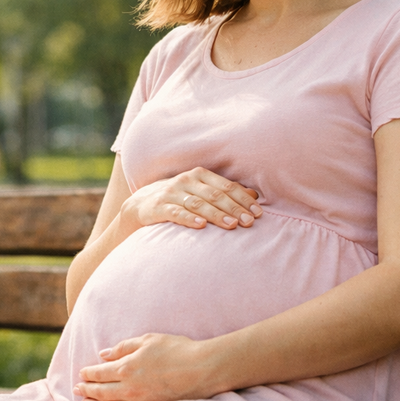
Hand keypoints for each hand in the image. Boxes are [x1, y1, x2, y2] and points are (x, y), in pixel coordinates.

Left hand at [75, 333, 220, 400]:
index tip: (81, 373)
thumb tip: (104, 354)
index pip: (100, 372)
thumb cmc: (176, 349)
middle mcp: (129, 386)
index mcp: (127, 366)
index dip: (88, 373)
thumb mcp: (148, 340)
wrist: (201, 369)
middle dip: (86, 390)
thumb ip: (124, 347)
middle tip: (76, 390)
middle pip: (101, 390)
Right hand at [121, 167, 261, 231]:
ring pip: (198, 203)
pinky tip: (201, 226)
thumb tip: (254, 195)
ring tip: (231, 225)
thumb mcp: (201, 191)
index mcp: (199, 174)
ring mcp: (171, 193)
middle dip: (234, 209)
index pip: (227, 187)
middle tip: (249, 222)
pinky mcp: (158, 207)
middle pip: (215, 195)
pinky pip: (176, 212)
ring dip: (216, 214)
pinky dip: (189, 218)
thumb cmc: (178, 198)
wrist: (141, 204)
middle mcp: (185, 180)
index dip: (244, 200)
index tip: (258, 214)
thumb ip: (225, 192)